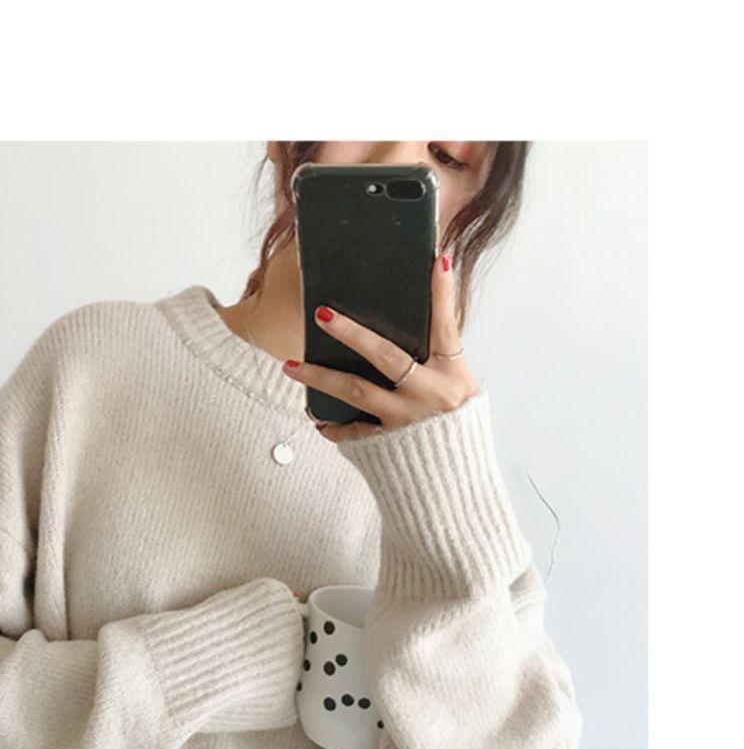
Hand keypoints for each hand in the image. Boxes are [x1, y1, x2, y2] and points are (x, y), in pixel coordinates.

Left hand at [280, 252, 478, 443]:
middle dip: (352, 333)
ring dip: (320, 377)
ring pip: (357, 391)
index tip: (435, 259)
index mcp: (454, 376)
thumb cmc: (455, 435)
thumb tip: (405, 332)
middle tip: (321, 314)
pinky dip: (335, 426)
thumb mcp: (459, 394)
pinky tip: (317, 419)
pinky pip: (353, 432)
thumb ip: (436, 365)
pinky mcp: (387, 444)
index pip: (447, 327)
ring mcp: (406, 420)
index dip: (442, 294)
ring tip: (290, 365)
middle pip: (386, 356)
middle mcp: (430, 394)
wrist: (455, 488)